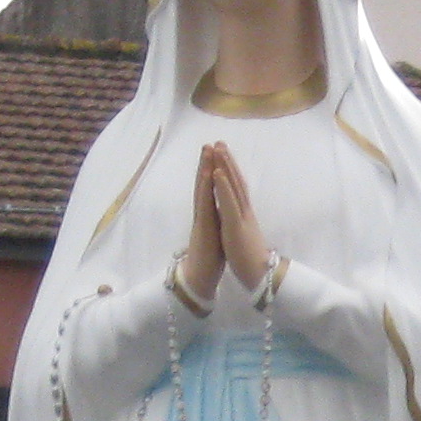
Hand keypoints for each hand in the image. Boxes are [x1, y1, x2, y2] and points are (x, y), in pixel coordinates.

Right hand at [177, 146, 224, 308]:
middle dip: (207, 163)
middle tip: (209, 143)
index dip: (214, 171)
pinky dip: (205, 187)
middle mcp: (204, 212)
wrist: (199, 278)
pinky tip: (207, 173)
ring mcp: (202, 218)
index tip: (218, 154)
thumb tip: (220, 213)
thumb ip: (217, 221)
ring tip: (207, 149)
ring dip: (204, 168)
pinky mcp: (202, 226)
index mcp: (210, 214)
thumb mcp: (217, 234)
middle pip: (205, 183)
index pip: (211, 188)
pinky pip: (204, 202)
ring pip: (202, 188)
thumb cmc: (209, 258)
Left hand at [203, 142, 271, 286]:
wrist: (262, 278)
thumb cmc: (252, 260)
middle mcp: (245, 212)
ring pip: (233, 186)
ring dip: (226, 166)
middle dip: (228, 161)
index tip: (224, 156)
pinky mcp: (236, 226)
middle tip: (220, 142)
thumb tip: (239, 219)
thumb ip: (241, 224)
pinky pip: (229, 203)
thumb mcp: (244, 237)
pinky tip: (217, 172)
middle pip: (237, 181)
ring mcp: (241, 217)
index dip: (231, 172)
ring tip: (218, 148)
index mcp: (244, 215)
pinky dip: (223, 186)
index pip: (238, 189)